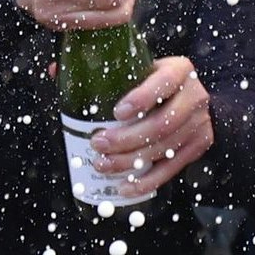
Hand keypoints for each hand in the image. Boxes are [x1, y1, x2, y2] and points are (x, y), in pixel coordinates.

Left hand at [88, 55, 213, 192]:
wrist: (193, 97)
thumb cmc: (154, 81)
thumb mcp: (138, 68)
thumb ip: (102, 69)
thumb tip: (55, 70)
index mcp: (179, 70)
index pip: (163, 82)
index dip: (141, 98)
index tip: (116, 112)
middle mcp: (194, 96)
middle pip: (161, 124)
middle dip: (126, 139)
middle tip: (98, 144)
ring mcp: (198, 124)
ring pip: (163, 148)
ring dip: (130, 161)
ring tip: (102, 164)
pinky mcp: (197, 146)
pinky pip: (170, 169)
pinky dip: (146, 181)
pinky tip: (124, 186)